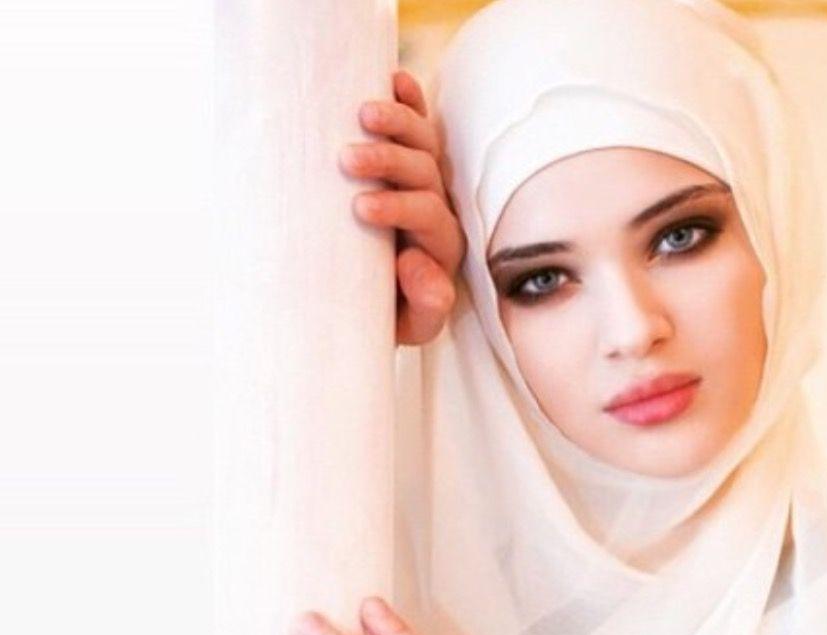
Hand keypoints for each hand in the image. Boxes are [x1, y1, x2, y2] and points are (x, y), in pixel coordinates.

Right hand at [341, 68, 465, 346]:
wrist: (376, 304)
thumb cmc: (392, 316)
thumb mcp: (411, 325)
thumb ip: (426, 307)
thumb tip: (420, 267)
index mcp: (440, 245)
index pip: (428, 215)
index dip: (400, 207)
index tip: (362, 208)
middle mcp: (437, 208)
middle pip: (425, 171)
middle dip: (390, 161)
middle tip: (349, 159)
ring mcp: (423, 181)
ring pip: (423, 142)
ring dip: (397, 122)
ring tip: (363, 111)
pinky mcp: (407, 162)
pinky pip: (418, 125)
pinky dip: (409, 101)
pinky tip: (394, 79)